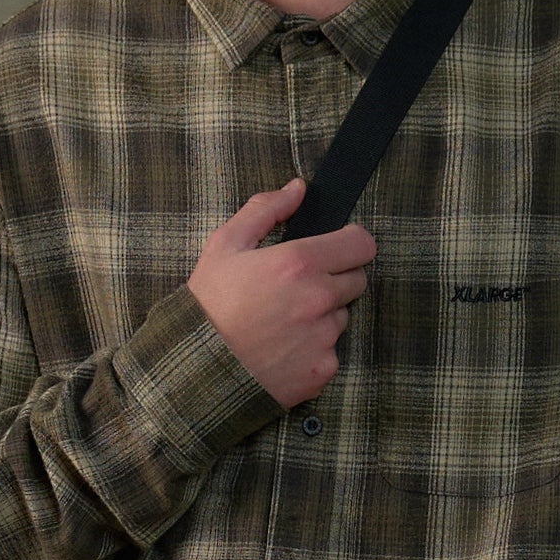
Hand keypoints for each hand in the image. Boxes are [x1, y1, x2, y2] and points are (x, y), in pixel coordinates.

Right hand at [188, 177, 376, 408]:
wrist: (197, 368)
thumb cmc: (209, 304)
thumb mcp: (225, 245)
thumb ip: (266, 210)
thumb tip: (298, 189)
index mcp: (299, 263)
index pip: (362, 245)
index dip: (350, 243)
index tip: (336, 249)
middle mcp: (319, 299)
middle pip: (357, 280)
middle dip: (335, 279)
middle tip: (297, 288)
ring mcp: (324, 338)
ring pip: (341, 317)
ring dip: (323, 316)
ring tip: (282, 323)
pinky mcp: (323, 370)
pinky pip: (331, 352)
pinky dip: (313, 350)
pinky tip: (282, 349)